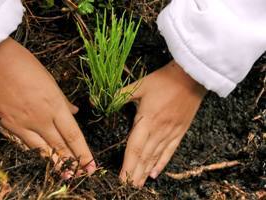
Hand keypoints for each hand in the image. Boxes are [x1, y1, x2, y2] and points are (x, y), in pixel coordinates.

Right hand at [0, 38, 95, 176]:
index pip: (73, 135)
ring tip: (65, 175)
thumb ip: (62, 100)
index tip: (91, 165)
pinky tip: (39, 160)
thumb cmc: (22, 63)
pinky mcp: (5, 125)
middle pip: (60, 146)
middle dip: (73, 163)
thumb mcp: (49, 79)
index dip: (84, 153)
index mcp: (54, 105)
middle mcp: (40, 119)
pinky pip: (22, 145)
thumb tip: (73, 111)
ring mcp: (22, 124)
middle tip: (81, 175)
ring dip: (55, 164)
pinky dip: (33, 154)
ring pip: (42, 150)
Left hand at [120, 60, 205, 186]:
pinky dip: (162, 163)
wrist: (192, 77)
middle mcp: (159, 130)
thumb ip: (118, 95)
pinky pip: (170, 151)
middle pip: (144, 157)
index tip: (121, 179)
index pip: (134, 148)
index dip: (127, 165)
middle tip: (128, 188)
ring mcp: (171, 132)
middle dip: (135, 174)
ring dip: (146, 172)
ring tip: (138, 185)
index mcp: (147, 120)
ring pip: (156, 157)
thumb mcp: (139, 85)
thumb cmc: (163, 80)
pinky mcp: (180, 131)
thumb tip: (95, 99)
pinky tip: (156, 173)